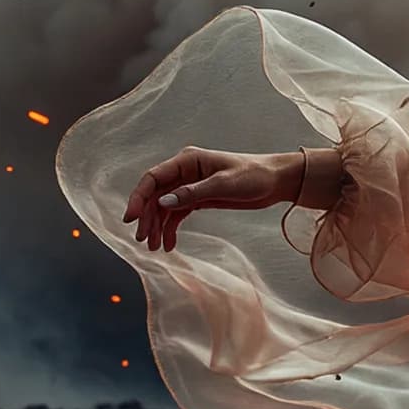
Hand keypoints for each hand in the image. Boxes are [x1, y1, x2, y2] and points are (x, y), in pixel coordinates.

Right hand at [122, 147, 297, 251]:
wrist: (277, 182)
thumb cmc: (255, 176)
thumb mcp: (224, 185)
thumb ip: (193, 193)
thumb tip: (164, 202)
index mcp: (187, 160)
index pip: (153, 178)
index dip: (139, 197)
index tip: (131, 218)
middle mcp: (185, 172)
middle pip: (155, 195)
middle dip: (147, 217)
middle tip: (143, 240)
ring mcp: (190, 185)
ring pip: (164, 207)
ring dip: (157, 226)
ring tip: (154, 247)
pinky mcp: (198, 198)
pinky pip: (177, 214)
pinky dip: (170, 228)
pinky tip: (168, 245)